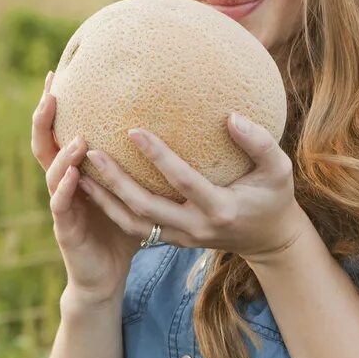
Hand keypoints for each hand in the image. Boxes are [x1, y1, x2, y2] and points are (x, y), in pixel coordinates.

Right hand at [31, 70, 140, 304]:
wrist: (106, 274)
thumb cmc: (122, 227)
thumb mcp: (133, 187)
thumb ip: (143, 160)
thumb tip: (178, 125)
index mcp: (74, 169)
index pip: (59, 129)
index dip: (53, 104)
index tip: (56, 72)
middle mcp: (61, 182)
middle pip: (45, 142)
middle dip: (44, 117)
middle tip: (52, 89)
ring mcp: (60, 205)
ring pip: (51, 172)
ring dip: (63, 153)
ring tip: (78, 136)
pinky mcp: (65, 229)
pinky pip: (61, 205)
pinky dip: (65, 188)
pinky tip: (74, 175)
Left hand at [77, 111, 310, 263]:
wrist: (268, 239)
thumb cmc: (273, 196)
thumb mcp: (279, 170)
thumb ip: (260, 143)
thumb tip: (231, 117)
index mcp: (220, 209)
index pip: (183, 182)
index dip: (158, 157)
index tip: (133, 130)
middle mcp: (195, 228)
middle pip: (145, 208)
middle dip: (116, 181)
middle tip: (90, 151)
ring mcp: (180, 238)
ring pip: (133, 223)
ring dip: (104, 199)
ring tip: (79, 170)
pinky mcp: (170, 240)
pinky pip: (134, 226)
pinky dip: (111, 208)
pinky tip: (91, 185)